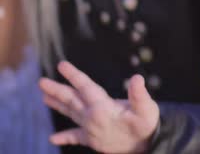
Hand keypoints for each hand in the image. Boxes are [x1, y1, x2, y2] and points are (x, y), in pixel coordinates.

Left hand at [39, 61, 158, 153]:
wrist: (147, 146)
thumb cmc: (147, 124)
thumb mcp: (147, 108)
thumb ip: (139, 94)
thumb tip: (137, 78)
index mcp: (103, 109)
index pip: (86, 87)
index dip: (74, 75)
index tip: (61, 65)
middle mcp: (92, 118)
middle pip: (71, 101)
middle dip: (56, 90)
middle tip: (41, 82)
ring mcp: (91, 131)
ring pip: (71, 114)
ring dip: (57, 105)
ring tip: (44, 97)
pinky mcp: (93, 140)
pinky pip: (76, 137)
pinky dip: (65, 137)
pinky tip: (53, 138)